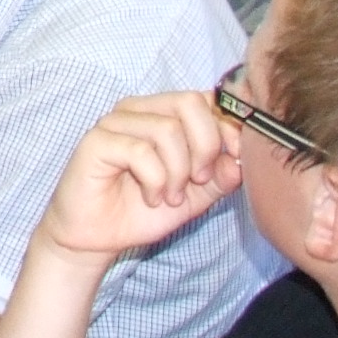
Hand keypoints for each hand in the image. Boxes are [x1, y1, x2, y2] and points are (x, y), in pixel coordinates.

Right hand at [37, 92, 238, 267]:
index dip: (227, 128)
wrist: (99, 238)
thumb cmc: (142, 211)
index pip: (204, 99)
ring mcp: (114, 122)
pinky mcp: (96, 141)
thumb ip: (220, 175)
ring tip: (170, 196)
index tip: (233, 160)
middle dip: (206, 146)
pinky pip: (141, 152)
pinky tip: (151, 198)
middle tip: (199, 180)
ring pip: (168, 129)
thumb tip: (241, 158)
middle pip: (189, 103)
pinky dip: (155, 181)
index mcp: (161, 114)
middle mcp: (138, 110)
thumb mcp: (195, 196)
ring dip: (178, 173)